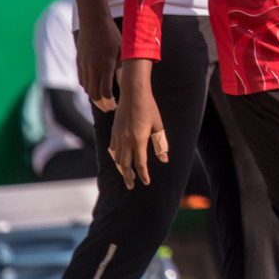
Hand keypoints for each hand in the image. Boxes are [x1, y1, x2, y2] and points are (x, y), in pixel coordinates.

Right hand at [76, 10, 122, 111]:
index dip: (110, 103)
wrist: (94, 22)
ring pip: (87, 88)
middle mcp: (93, 67)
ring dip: (94, 97)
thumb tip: (127, 85)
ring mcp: (84, 65)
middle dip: (102, 104)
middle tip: (110, 108)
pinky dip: (88, 87)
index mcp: (106, 65)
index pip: (105, 92)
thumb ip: (123, 69)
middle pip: (94, 94)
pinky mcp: (79, 63)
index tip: (115, 106)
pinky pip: (82, 80)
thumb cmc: (113, 35)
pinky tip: (95, 88)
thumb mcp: (123, 51)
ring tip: (104, 100)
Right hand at [106, 61, 167, 188]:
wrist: (133, 93)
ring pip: (117, 158)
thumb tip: (165, 159)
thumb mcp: (158, 125)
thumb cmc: (149, 107)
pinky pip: (113, 149)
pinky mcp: (114, 131)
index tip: (146, 182)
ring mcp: (118, 136)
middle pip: (125, 165)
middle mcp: (126, 140)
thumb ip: (160, 143)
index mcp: (139, 139)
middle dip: (128, 176)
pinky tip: (120, 159)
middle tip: (131, 185)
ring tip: (127, 175)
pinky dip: (116, 157)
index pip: (140, 163)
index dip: (143, 174)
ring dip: (121, 168)